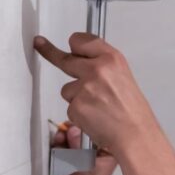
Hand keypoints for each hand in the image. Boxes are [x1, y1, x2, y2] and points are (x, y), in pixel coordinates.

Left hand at [33, 32, 158, 156]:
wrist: (135, 134)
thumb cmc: (131, 110)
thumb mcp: (122, 76)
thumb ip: (102, 65)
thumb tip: (81, 59)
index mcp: (112, 59)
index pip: (83, 41)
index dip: (76, 45)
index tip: (68, 43)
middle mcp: (97, 69)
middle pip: (65, 59)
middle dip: (49, 52)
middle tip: (39, 44)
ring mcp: (85, 88)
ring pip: (66, 89)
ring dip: (76, 97)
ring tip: (96, 107)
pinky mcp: (76, 106)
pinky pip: (69, 107)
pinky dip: (79, 113)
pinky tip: (94, 117)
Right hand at [50, 121, 117, 174]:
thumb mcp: (86, 168)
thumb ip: (79, 148)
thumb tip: (73, 129)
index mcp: (105, 150)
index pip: (93, 129)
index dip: (81, 128)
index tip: (72, 132)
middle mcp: (91, 150)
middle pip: (77, 131)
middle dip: (67, 134)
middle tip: (62, 140)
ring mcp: (77, 153)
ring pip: (65, 137)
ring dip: (59, 142)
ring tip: (58, 149)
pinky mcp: (64, 158)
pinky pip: (57, 146)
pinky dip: (54, 149)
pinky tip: (55, 156)